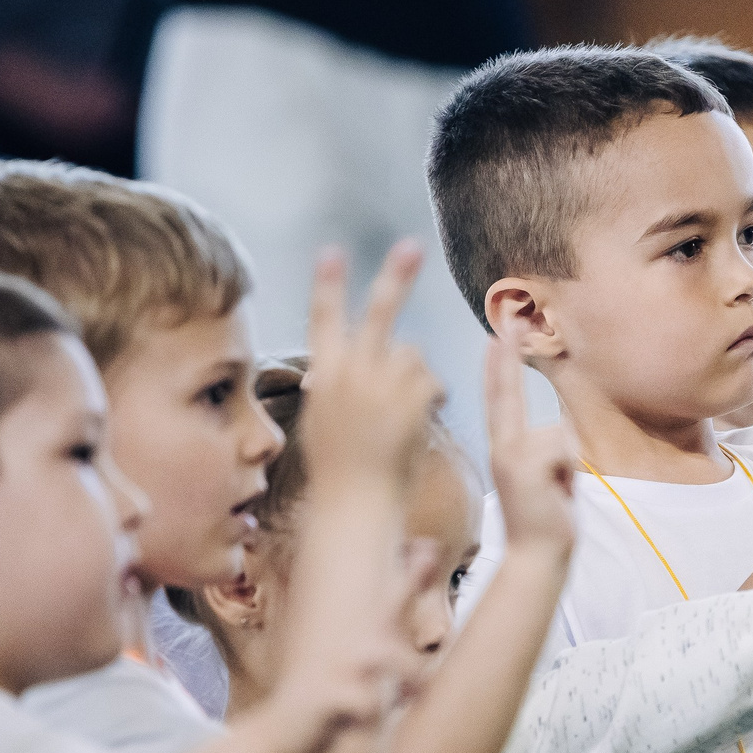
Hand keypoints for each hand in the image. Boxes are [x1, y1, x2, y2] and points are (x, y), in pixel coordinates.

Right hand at [304, 242, 445, 493]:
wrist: (355, 505)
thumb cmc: (337, 474)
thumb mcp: (320, 423)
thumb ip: (329, 390)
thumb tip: (324, 373)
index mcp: (324, 374)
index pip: (323, 319)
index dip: (329, 284)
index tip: (333, 251)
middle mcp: (351, 371)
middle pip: (379, 313)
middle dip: (395, 277)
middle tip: (413, 247)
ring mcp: (382, 383)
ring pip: (414, 355)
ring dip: (414, 378)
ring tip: (399, 419)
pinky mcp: (411, 398)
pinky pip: (432, 381)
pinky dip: (430, 399)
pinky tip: (415, 426)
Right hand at [486, 336, 576, 560]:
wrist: (538, 557)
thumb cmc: (547, 520)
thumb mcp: (548, 479)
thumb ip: (547, 453)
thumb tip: (557, 436)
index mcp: (506, 449)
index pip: (502, 399)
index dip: (499, 365)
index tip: (498, 333)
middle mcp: (501, 448)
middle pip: (505, 393)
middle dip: (505, 355)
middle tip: (507, 318)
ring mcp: (509, 457)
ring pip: (558, 435)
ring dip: (567, 465)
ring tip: (556, 493)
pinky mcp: (522, 466)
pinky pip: (563, 448)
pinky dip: (569, 472)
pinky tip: (558, 494)